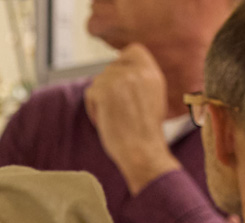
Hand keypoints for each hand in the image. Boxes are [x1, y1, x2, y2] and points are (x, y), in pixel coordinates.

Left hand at [83, 45, 180, 193]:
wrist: (143, 150)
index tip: (121, 85)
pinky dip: (94, 109)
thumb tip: (121, 71)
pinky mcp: (105, 89)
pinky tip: (106, 121)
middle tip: (118, 110)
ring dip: (101, 100)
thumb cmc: (145, 133)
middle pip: (111, 68)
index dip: (122, 64)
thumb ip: (141, 80)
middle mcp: (138, 71)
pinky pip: (91, 93)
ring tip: (114, 118)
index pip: (133, 50)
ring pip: (99, 81)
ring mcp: (121, 78)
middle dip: (109, 88)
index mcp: (153, 72)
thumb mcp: (153, 97)